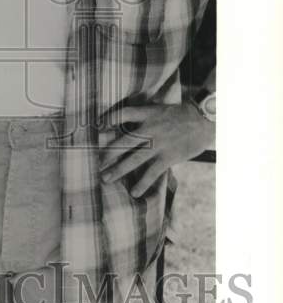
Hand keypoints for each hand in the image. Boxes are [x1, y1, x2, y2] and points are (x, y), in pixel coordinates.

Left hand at [99, 102, 214, 197]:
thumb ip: (146, 118)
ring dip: (119, 170)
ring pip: (134, 159)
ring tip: (106, 179)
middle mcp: (149, 129)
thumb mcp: (160, 110)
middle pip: (124, 142)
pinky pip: (152, 172)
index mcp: (147, 114)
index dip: (110, 118)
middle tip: (97, 164)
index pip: (124, 113)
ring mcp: (158, 144)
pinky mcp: (168, 157)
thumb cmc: (181, 115)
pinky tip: (134, 192)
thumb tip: (131, 128)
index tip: (99, 124)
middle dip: (109, 153)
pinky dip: (142, 183)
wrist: (203, 120)